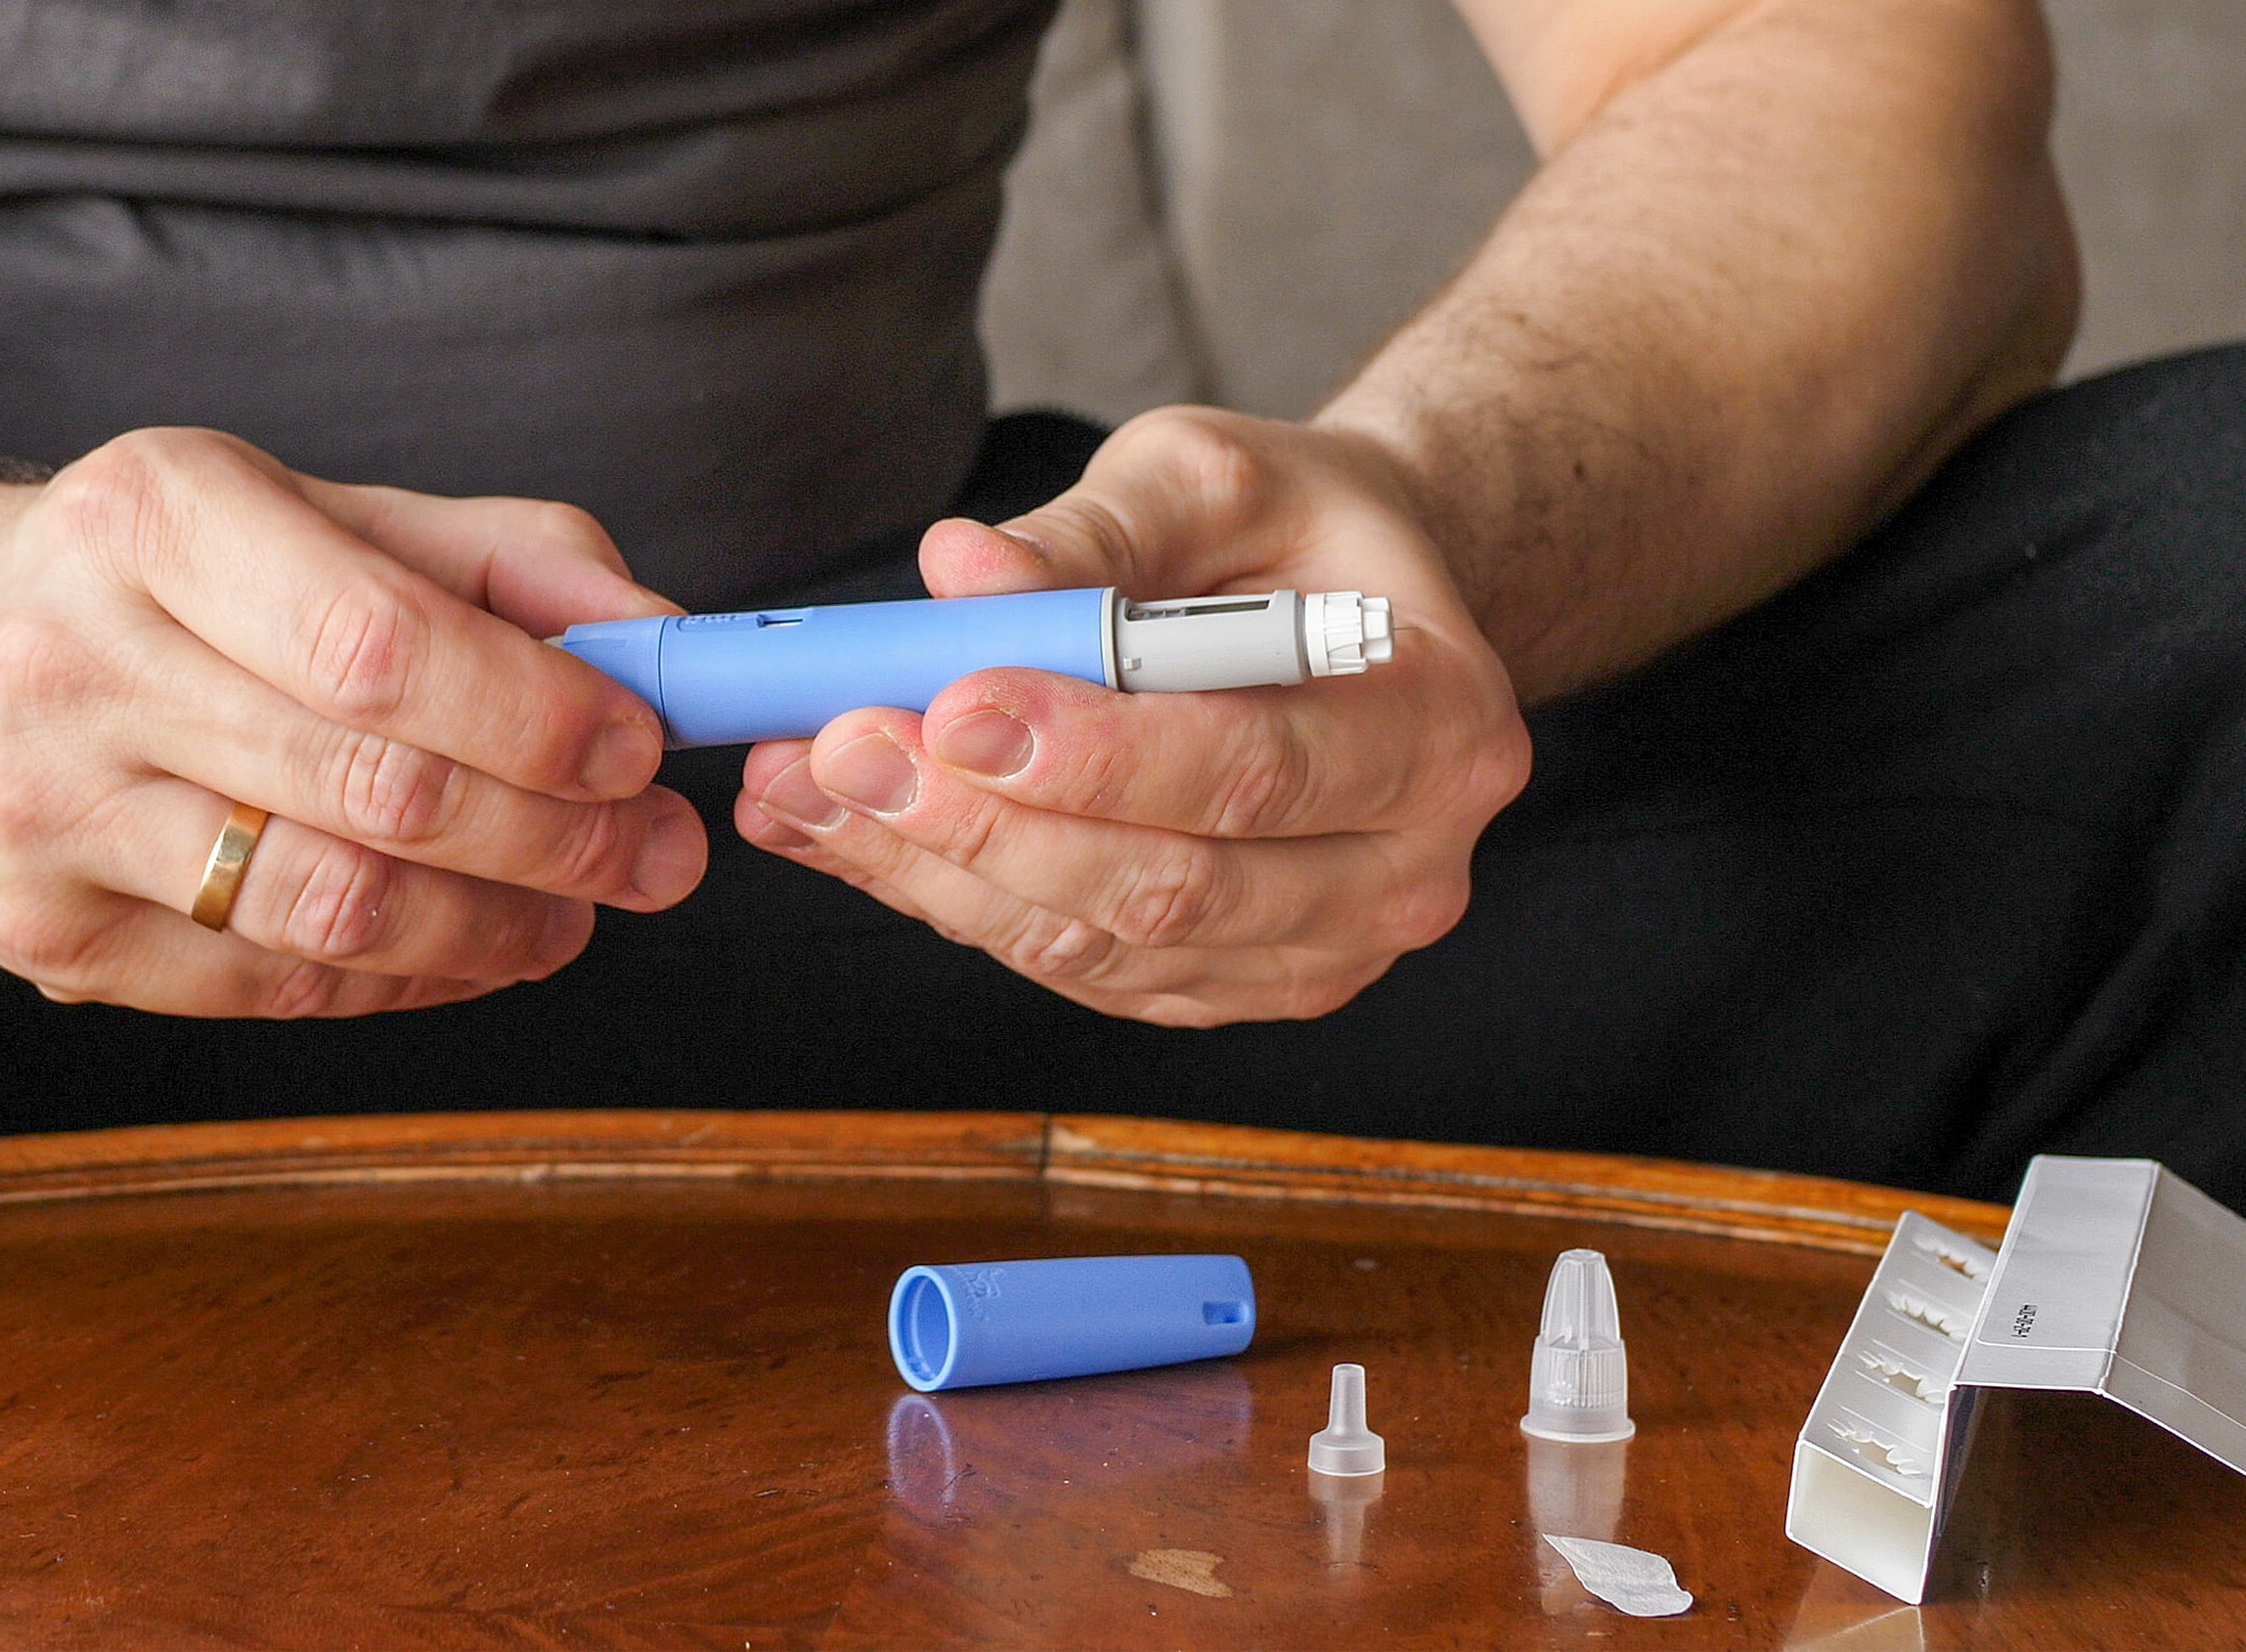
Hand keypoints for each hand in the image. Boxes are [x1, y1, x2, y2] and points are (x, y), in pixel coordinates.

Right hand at [0, 428, 703, 1016]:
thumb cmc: (177, 583)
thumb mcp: (328, 515)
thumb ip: (509, 565)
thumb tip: (665, 646)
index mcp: (151, 514)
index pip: (380, 642)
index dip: (534, 715)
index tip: (642, 750)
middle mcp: (70, 658)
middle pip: (373, 788)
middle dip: (555, 837)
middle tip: (657, 855)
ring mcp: (40, 810)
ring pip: (331, 909)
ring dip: (494, 926)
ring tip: (579, 913)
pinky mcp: (43, 933)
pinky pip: (274, 985)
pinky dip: (405, 977)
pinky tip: (470, 946)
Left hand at [736, 407, 1529, 1025]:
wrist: (1349, 611)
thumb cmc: (1292, 531)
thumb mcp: (1213, 477)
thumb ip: (1094, 530)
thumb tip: (957, 572)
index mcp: (1441, 727)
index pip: (1257, 767)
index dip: (1097, 752)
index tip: (952, 703)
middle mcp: (1405, 869)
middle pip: (1172, 883)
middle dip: (984, 822)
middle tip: (843, 745)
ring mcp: (1321, 950)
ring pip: (1105, 945)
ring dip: (937, 872)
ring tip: (804, 781)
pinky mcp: (1230, 985)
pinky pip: (1078, 968)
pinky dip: (951, 901)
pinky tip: (848, 829)